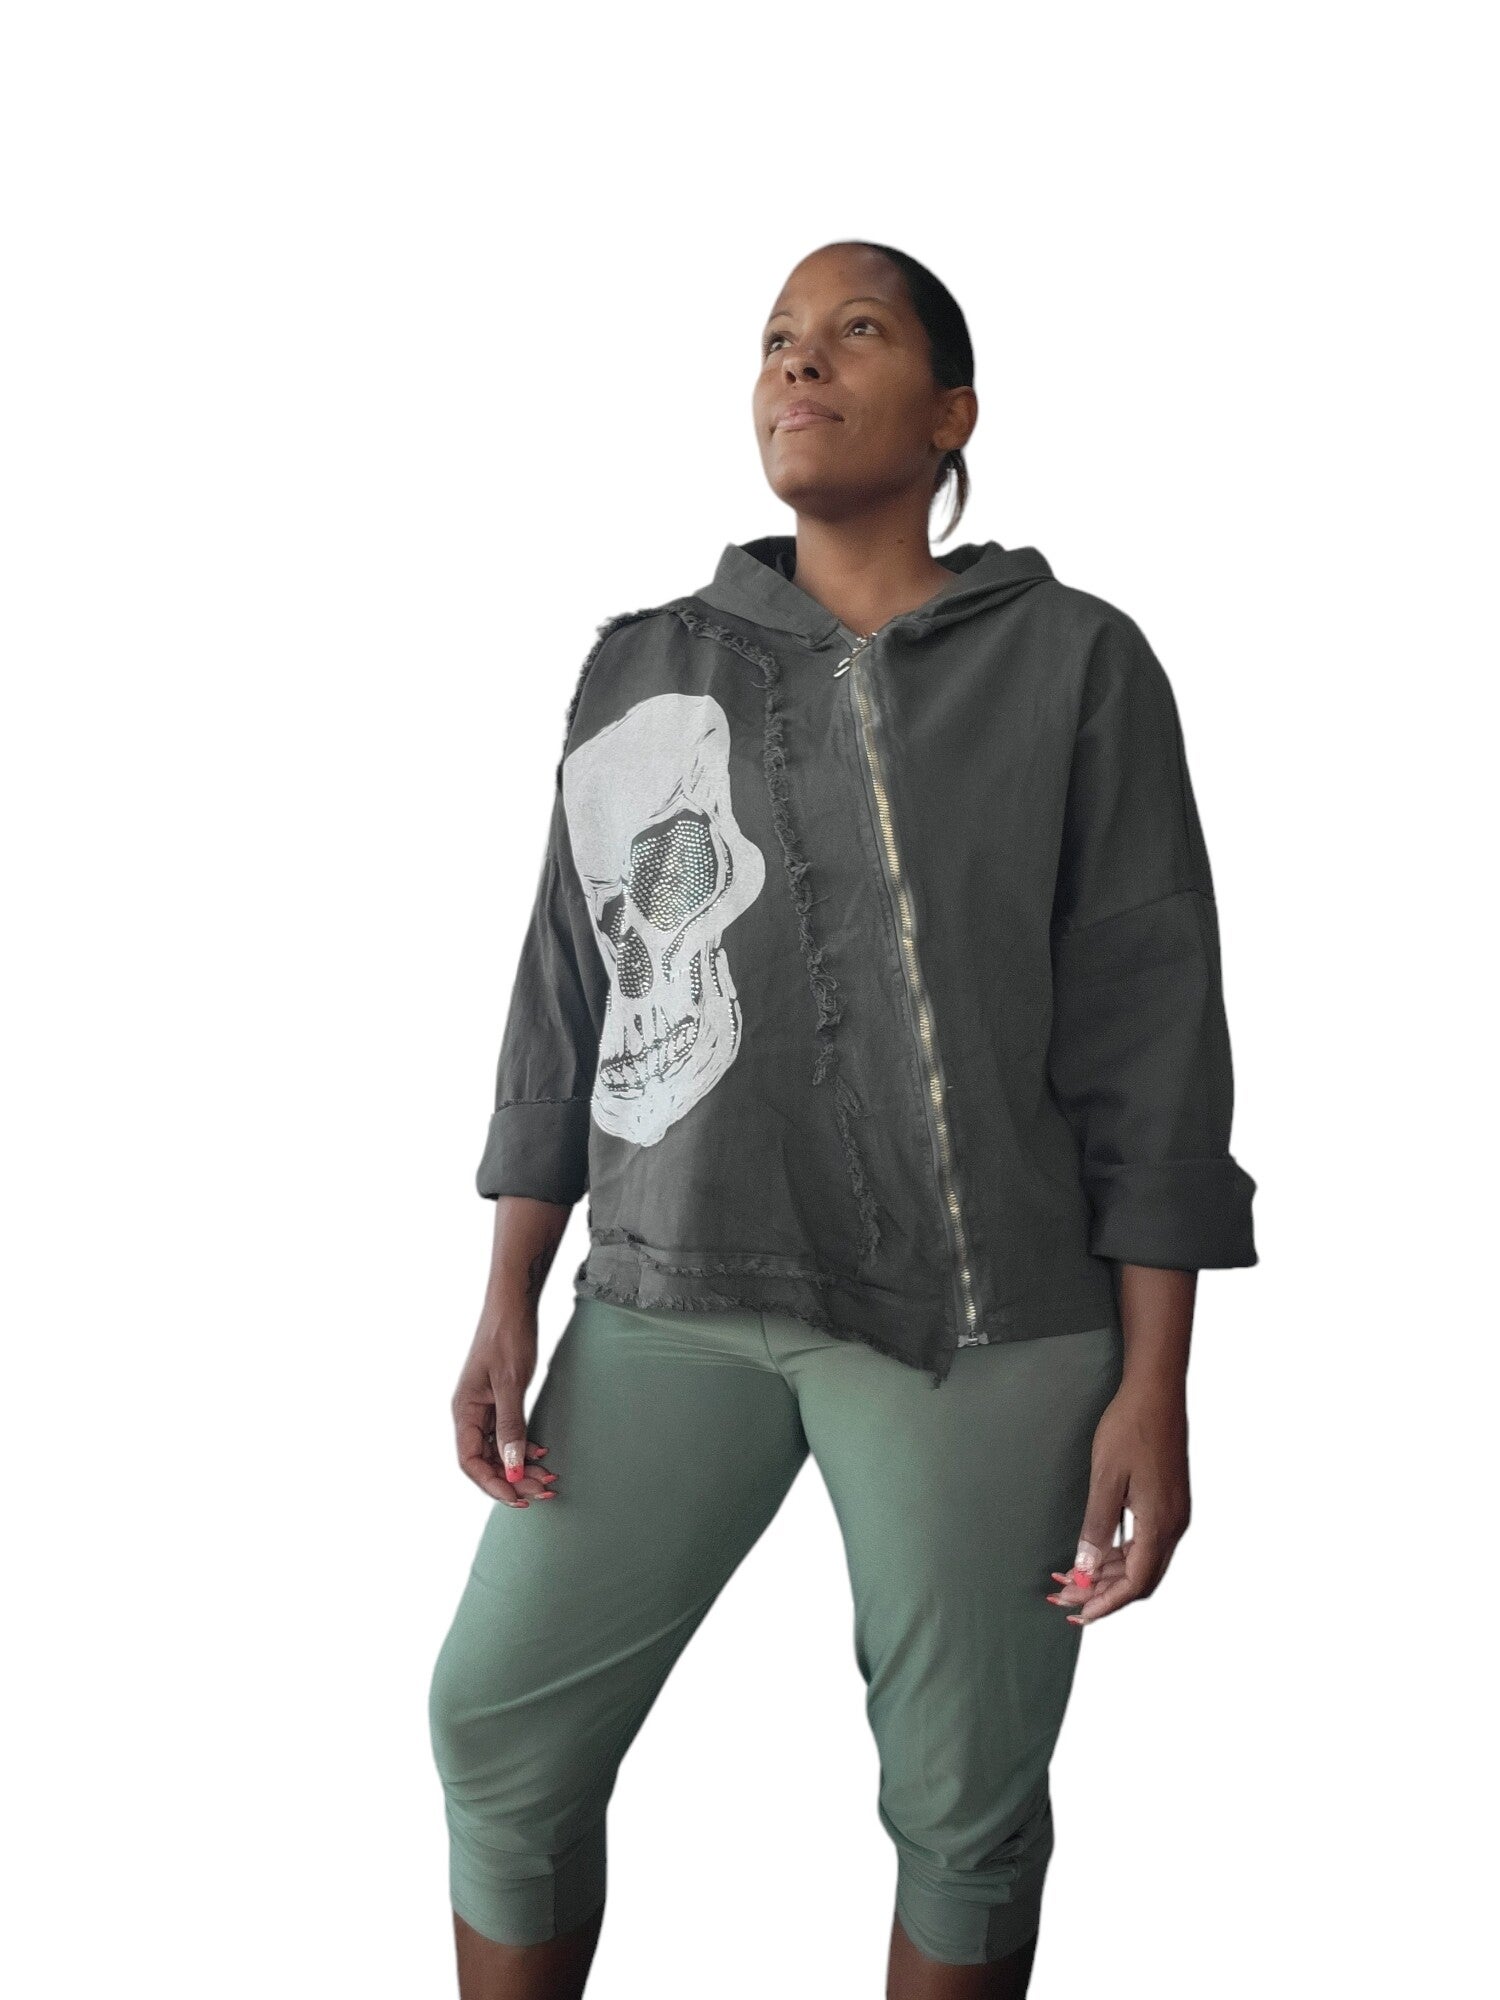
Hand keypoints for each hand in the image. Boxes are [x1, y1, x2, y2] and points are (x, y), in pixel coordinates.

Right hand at [451, 1316, 560, 1507]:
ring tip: (547, 1478)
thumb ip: (510, 1426)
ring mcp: (484, 1407)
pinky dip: (523, 1447)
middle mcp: (470, 1413)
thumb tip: (512, 1466)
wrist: (513, 1303)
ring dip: (520, 1466)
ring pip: (498, 1450)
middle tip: (543, 1490)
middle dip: (513, 1479)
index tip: (518, 1497)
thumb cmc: (507, 1337)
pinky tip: (541, 1452)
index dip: (493, 1484)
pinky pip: (507, 1434)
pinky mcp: (499, 1400)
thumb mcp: (511, 1383)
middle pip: (485, 1461)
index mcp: (464, 1411)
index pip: (470, 1462)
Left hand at [1045, 1378, 1189, 1624]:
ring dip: (1108, 1573)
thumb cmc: (1130, 1428)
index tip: (1078, 1614)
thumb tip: (1085, 1568)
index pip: (1135, 1582)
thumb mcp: (1106, 1477)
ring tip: (1071, 1577)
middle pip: (1140, 1578)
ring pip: (1142, 1561)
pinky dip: (1118, 1553)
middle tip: (1064, 1596)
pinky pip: (1145, 1541)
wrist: (1156, 1392)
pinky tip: (1094, 1553)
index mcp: (1160, 1523)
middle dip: (1102, 1592)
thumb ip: (1097, 1525)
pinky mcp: (1168, 1501)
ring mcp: (1173, 1513)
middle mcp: (1173, 1525)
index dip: (1106, 1603)